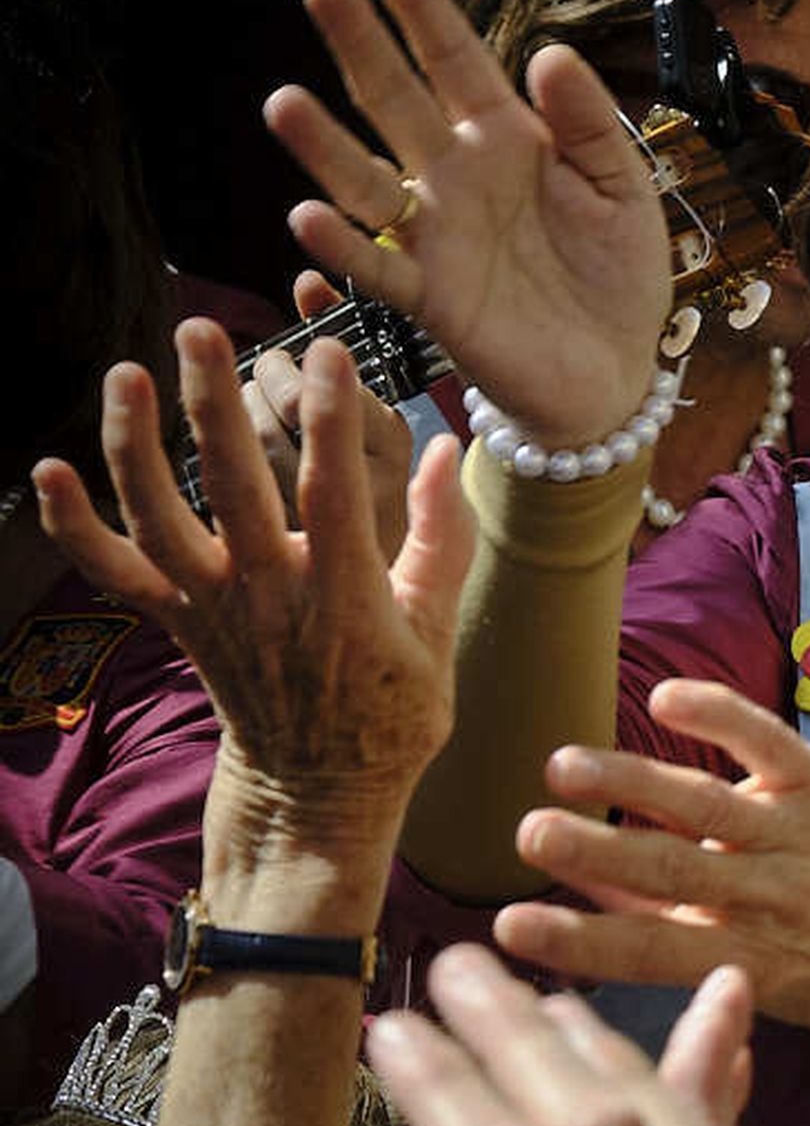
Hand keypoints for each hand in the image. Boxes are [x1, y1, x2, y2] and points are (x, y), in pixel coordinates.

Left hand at [34, 318, 473, 875]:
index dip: (332, 421)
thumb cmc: (389, 714)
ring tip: (126, 374)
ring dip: (133, 447)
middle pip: (232, 489)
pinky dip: (75, 528)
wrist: (315, 794)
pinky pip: (115, 573)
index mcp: (344, 600)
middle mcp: (269, 598)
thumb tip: (445, 450)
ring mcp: (214, 609)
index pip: (335, 495)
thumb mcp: (437, 634)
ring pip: (159, 521)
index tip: (332, 353)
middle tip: (203, 332)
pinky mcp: (178, 620)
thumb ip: (441, 540)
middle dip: (213, 406)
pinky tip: (48, 471)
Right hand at [264, 0, 669, 444]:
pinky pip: (379, 271)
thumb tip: (548, 52)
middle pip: (397, 100)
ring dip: (324, 147)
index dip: (419, 5)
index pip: (455, 58)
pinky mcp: (433, 301)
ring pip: (367, 182)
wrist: (618, 374)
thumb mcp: (623, 190)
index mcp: (508, 139)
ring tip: (283, 103)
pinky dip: (344, 247)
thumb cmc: (617, 278)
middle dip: (360, 45)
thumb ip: (589, 124)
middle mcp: (458, 177)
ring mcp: (438, 237)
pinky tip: (309, 216)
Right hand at [497, 679, 809, 1125]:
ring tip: (561, 765)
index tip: (509, 925)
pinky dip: (720, 714)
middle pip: (667, 873)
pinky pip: (766, 742)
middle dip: (592, 853)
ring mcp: (801, 837)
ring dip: (630, 782)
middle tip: (527, 833)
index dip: (576, 941)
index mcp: (753, 964)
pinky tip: (667, 697)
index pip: (646, 956)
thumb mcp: (762, 989)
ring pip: (703, 804)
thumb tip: (586, 906)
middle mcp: (774, 899)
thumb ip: (677, 943)